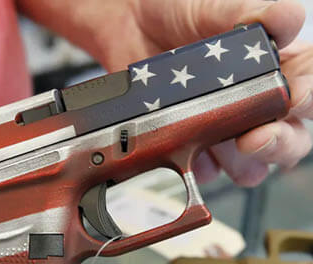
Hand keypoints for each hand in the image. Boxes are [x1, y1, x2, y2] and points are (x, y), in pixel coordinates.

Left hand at [131, 0, 309, 185]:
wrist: (127, 24)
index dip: (309, 98)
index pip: (308, 90)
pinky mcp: (191, 143)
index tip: (294, 98)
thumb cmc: (173, 12)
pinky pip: (203, 170)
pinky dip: (196, 166)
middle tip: (254, 138)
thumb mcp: (213, 8)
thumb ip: (249, 13)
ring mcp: (222, 127)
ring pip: (250, 166)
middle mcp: (253, 104)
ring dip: (239, 163)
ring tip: (213, 143)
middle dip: (279, 145)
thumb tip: (288, 16)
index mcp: (271, 68)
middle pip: (289, 140)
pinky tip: (184, 150)